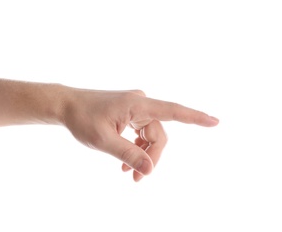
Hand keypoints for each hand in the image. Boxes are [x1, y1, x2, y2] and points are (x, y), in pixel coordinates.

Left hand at [62, 88, 218, 181]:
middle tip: (137, 179)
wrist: (67, 106)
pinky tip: (125, 162)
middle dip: (151, 157)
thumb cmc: (82, 119)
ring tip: (128, 173)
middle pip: (158, 134)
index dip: (195, 117)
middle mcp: (140, 102)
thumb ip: (128, 154)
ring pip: (150, 134)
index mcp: (137, 104)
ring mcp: (135, 106)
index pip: (172, 111)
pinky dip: (136, 146)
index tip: (215, 121)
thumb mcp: (103, 140)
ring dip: (143, 154)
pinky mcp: (130, 111)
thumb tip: (149, 169)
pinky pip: (141, 131)